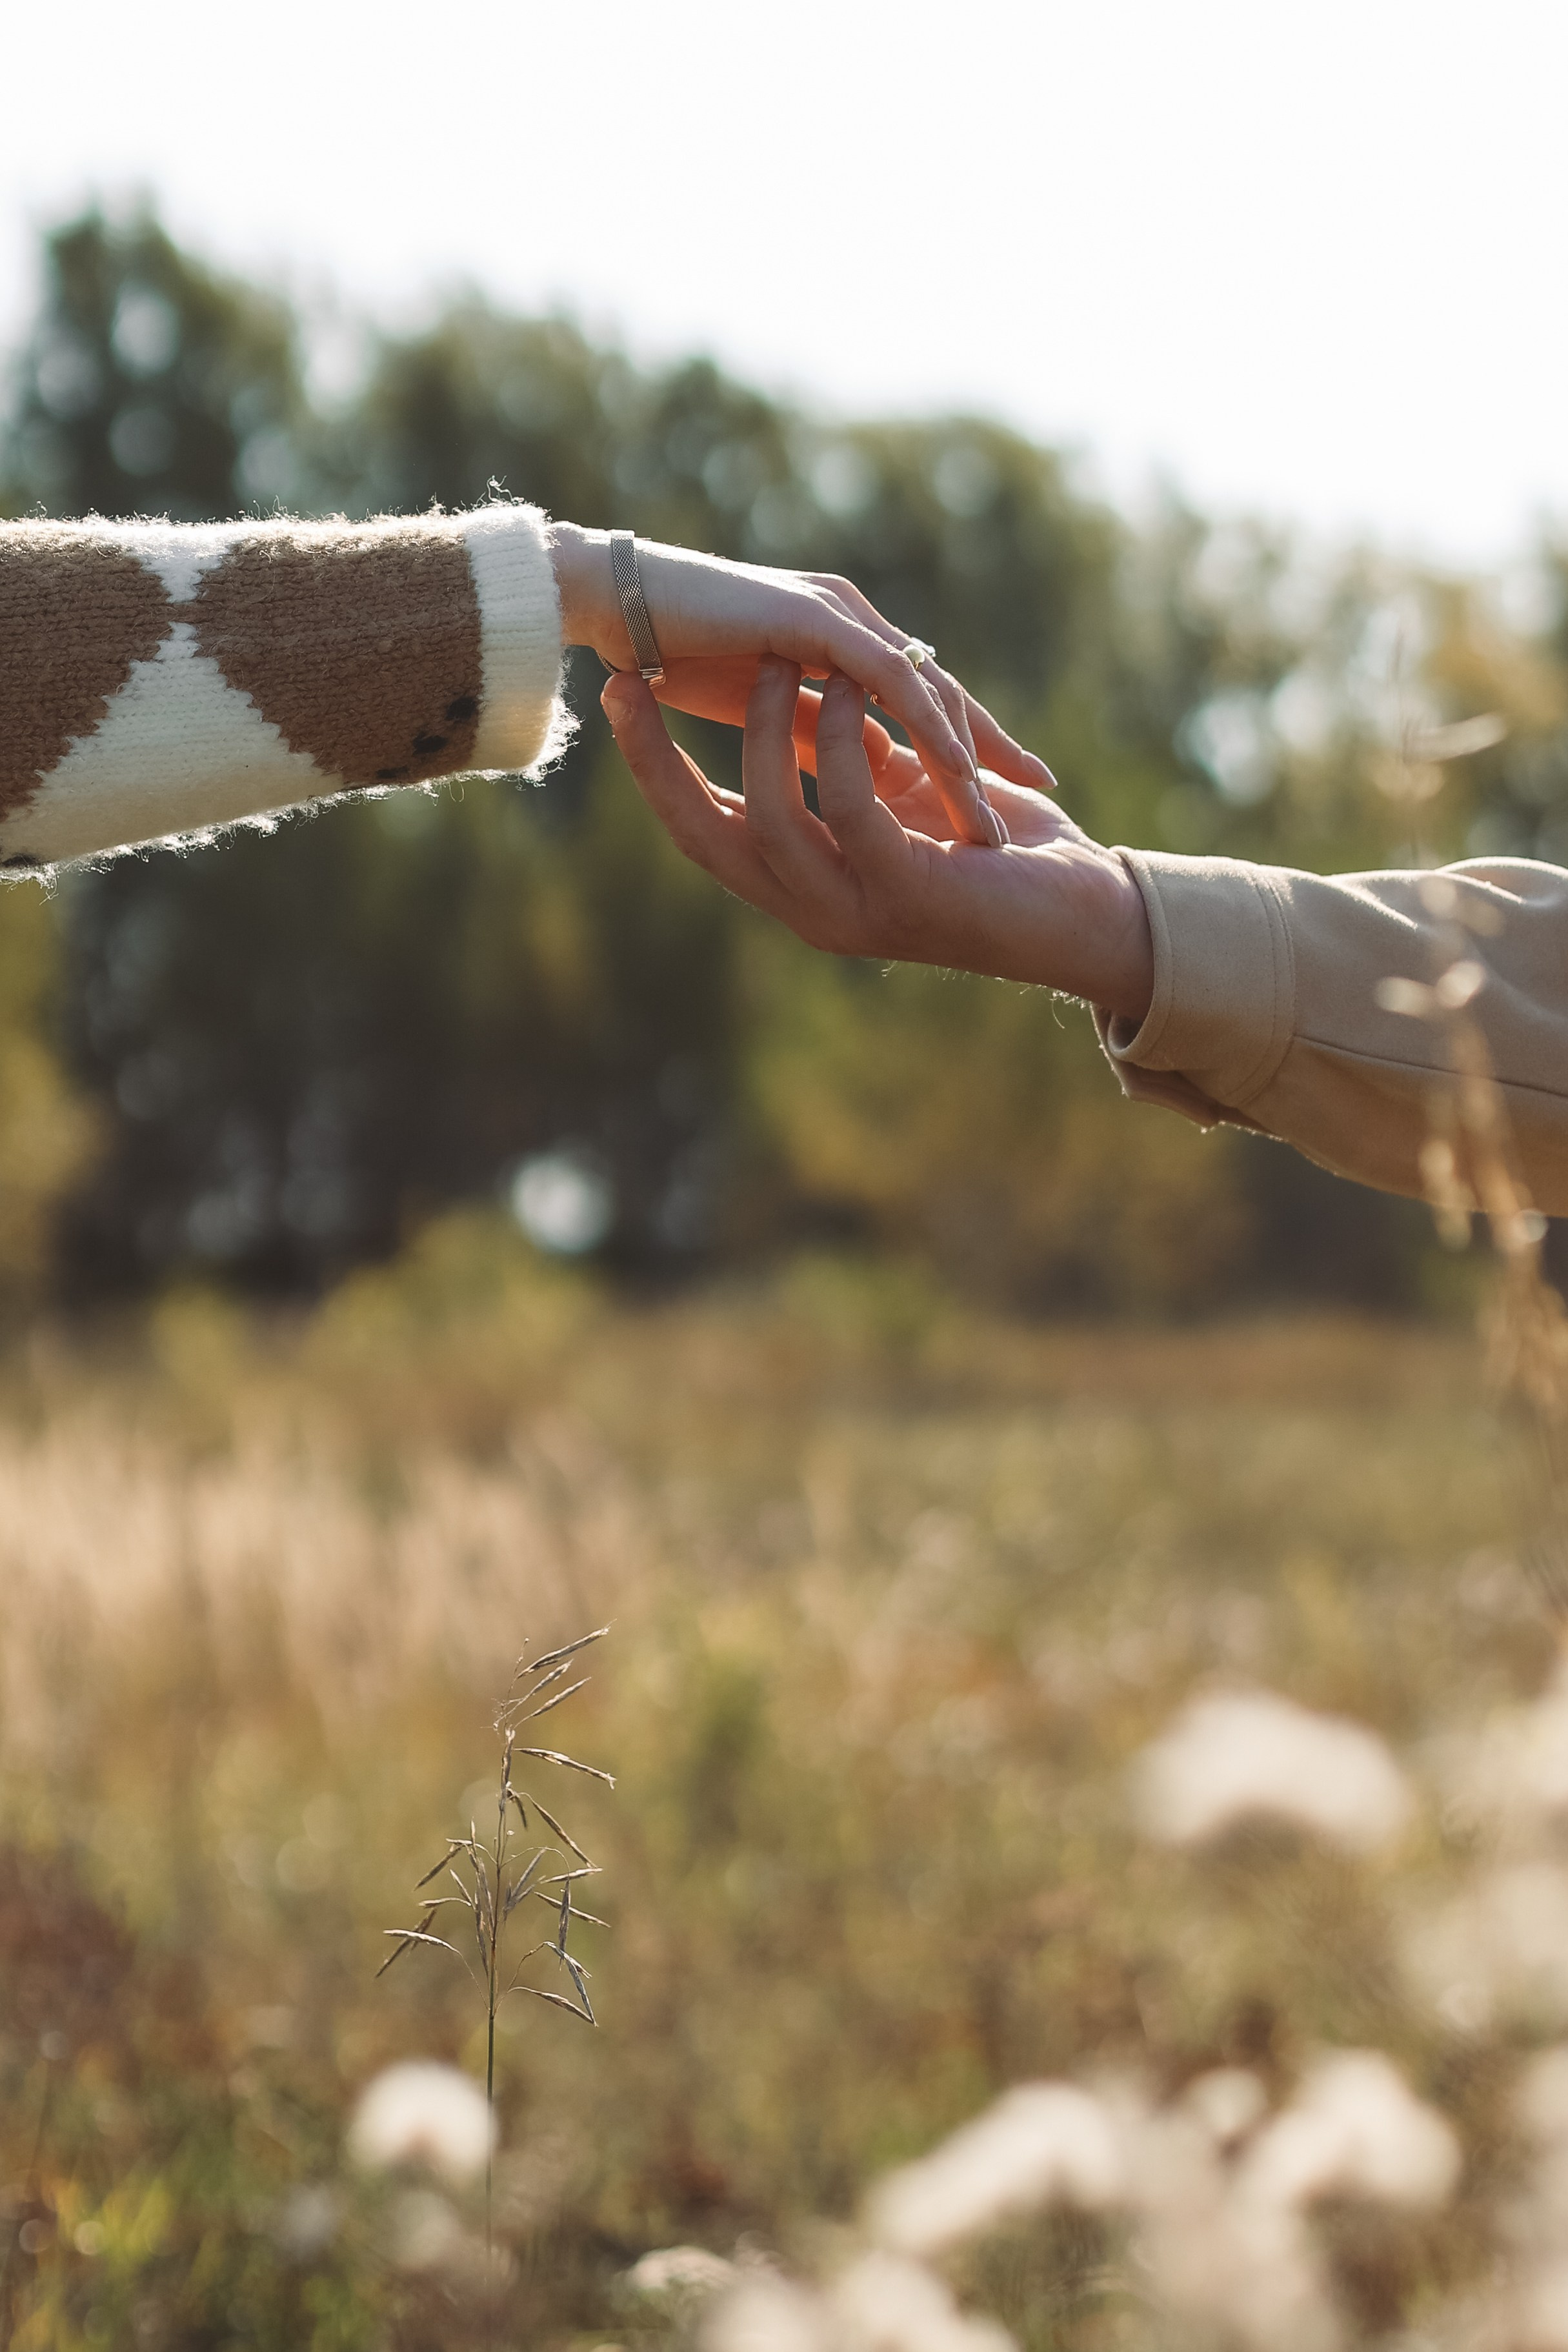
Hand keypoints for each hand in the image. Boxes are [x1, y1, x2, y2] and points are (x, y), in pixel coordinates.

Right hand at [549, 524, 1049, 847]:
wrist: (610, 603)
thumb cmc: (666, 648)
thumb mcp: (762, 704)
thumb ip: (812, 728)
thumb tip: (856, 770)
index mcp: (836, 639)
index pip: (914, 698)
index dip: (957, 743)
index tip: (999, 789)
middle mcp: (849, 620)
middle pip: (940, 691)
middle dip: (990, 744)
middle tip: (1044, 788)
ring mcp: (839, 616)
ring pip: (928, 690)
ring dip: (968, 752)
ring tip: (1005, 807)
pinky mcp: (819, 622)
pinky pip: (894, 681)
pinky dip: (930, 727)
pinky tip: (961, 772)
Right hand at [601, 657, 1155, 1024]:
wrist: (1098, 926)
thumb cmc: (1025, 862)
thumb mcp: (921, 807)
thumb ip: (862, 771)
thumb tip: (825, 719)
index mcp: (808, 893)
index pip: (711, 831)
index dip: (656, 771)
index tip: (619, 699)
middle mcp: (819, 909)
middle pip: (708, 836)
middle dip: (657, 759)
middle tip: (623, 680)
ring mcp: (861, 907)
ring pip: (777, 817)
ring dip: (762, 733)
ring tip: (762, 660)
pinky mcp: (912, 887)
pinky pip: (855, 805)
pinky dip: (841, 740)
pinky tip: (834, 687)